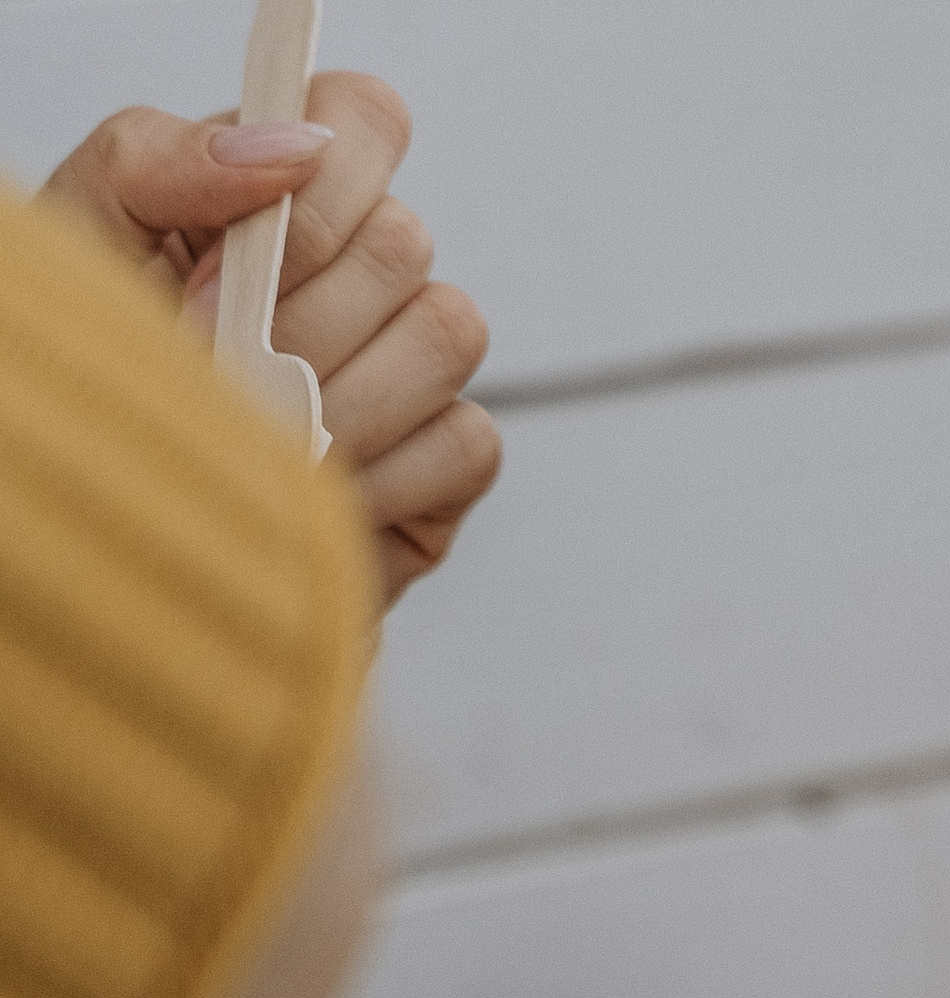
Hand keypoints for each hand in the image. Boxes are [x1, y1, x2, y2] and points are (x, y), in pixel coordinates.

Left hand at [40, 73, 499, 605]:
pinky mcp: (447, 463)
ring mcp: (414, 367)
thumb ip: (161, 159)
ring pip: (447, 335)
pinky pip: (466, 440)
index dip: (330, 179)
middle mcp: (359, 274)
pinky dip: (383, 475)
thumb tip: (287, 152)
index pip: (364, 122)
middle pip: (404, 243)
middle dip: (300, 318)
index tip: (247, 251)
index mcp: (278, 201)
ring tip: (262, 437)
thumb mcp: (83, 242)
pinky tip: (317, 493)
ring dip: (342, 398)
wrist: (108, 524)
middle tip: (219, 365)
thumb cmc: (98, 381)